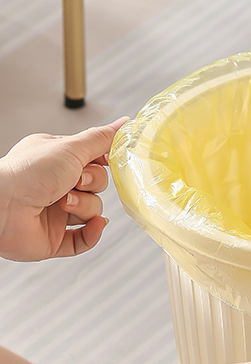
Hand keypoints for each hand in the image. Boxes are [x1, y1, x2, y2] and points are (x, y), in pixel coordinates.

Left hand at [0, 118, 127, 260]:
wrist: (0, 206)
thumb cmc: (27, 172)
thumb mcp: (72, 147)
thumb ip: (101, 138)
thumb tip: (124, 122)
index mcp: (57, 160)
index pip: (93, 160)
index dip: (103, 162)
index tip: (107, 160)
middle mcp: (56, 185)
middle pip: (97, 185)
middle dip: (92, 184)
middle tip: (77, 180)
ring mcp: (55, 213)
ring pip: (92, 211)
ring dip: (84, 206)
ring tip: (63, 203)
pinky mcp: (53, 239)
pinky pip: (84, 240)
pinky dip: (92, 233)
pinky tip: (94, 225)